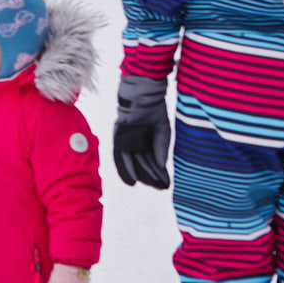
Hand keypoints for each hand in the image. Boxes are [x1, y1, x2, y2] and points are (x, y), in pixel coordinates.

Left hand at [113, 74, 170, 188]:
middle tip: (158, 186)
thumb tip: (161, 167)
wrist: (144, 96)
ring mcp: (125, 140)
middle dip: (150, 176)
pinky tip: (131, 178)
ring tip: (146, 186)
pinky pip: (120, 156)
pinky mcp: (118, 137)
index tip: (165, 183)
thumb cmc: (154, 111)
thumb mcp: (163, 132)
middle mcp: (134, 142)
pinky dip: (125, 168)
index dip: (157, 172)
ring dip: (138, 174)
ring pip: (131, 162)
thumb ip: (161, 150)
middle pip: (141, 163)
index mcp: (145, 140)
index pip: (151, 160)